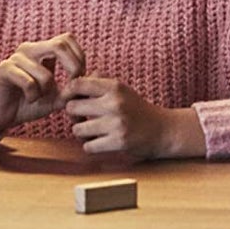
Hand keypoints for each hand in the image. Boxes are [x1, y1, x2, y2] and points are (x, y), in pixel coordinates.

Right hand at [0, 35, 85, 137]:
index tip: (80, 79)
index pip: (67, 39)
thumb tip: (98, 75)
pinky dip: (34, 94)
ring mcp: (15, 57)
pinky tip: (30, 99)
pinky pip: (28, 81)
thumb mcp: (56, 97)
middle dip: (72, 68)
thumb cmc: (29, 103)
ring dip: (48, 90)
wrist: (2, 115)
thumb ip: (73, 88)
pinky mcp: (4, 69)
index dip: (79, 57)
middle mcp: (29, 49)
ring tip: (40, 98)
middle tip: (71, 88)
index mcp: (42, 50)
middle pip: (60, 45)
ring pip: (44, 71)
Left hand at [64, 75, 191, 159]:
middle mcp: (114, 102)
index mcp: (114, 86)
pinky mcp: (119, 142)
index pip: (77, 84)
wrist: (162, 130)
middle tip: (83, 118)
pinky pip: (88, 146)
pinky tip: (101, 142)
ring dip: (82, 133)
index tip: (70, 100)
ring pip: (77, 129)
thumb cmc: (136, 109)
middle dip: (74, 115)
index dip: (67, 93)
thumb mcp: (121, 89)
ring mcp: (117, 123)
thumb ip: (98, 82)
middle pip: (71, 107)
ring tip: (94, 131)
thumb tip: (70, 84)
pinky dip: (91, 146)